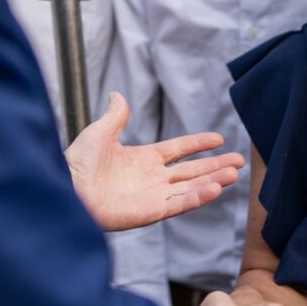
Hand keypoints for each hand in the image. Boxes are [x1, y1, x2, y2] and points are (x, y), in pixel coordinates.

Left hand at [66, 92, 243, 231]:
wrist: (67, 187)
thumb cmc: (78, 162)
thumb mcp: (100, 132)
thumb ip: (116, 115)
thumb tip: (116, 93)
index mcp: (142, 159)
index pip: (178, 150)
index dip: (198, 144)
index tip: (218, 139)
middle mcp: (151, 178)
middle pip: (191, 170)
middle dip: (215, 166)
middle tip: (240, 161)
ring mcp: (152, 196)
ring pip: (191, 187)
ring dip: (213, 180)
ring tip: (235, 173)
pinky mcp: (150, 212)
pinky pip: (180, 203)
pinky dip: (198, 197)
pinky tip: (216, 188)